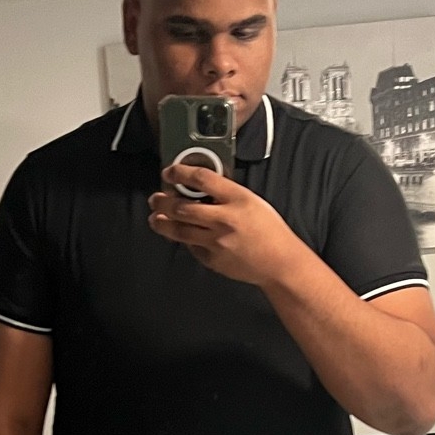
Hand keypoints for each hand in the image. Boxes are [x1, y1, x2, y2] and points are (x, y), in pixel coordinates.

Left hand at [149, 164, 309, 289]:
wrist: (279, 262)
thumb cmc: (269, 230)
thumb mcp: (251, 201)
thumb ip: (225, 194)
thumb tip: (197, 189)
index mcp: (237, 199)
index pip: (202, 179)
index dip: (180, 173)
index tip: (170, 172)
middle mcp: (224, 219)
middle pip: (182, 207)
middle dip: (163, 201)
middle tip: (156, 198)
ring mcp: (216, 242)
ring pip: (179, 230)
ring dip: (162, 222)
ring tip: (155, 217)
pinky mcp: (212, 259)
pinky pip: (191, 247)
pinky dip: (184, 239)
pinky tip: (180, 234)